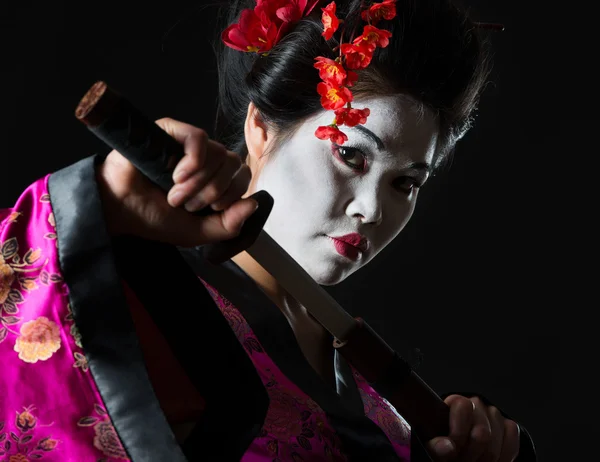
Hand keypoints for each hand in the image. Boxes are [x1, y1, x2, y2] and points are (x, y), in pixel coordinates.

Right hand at [97, 117, 256, 246]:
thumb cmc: (156, 218)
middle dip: (213, 191)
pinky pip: (198, 138)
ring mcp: (189, 144)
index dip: (231, 195)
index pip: (243, 176)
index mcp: (215, 178)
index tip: (208, 210)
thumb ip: (229, 225)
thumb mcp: (198, 232)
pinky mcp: (172, 131)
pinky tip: (177, 176)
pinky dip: (193, 161)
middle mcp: (206, 159)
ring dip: (199, 182)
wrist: (120, 209)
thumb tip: (254, 204)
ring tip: (174, 194)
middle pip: (233, 164)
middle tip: (187, 205)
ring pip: (218, 153)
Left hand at [426, 395, 519, 461]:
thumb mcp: (435, 450)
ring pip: (499, 432)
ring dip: (489, 455)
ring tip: (476, 461)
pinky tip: (492, 460)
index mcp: (453, 405)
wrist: (461, 457)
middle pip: (482, 428)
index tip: (454, 449)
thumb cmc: (447, 451)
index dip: (459, 433)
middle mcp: (474, 405)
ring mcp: (493, 415)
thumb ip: (436, 447)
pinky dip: (504, 453)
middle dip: (475, 451)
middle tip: (465, 460)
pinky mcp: (508, 426)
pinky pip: (512, 434)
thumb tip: (446, 446)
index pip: (462, 406)